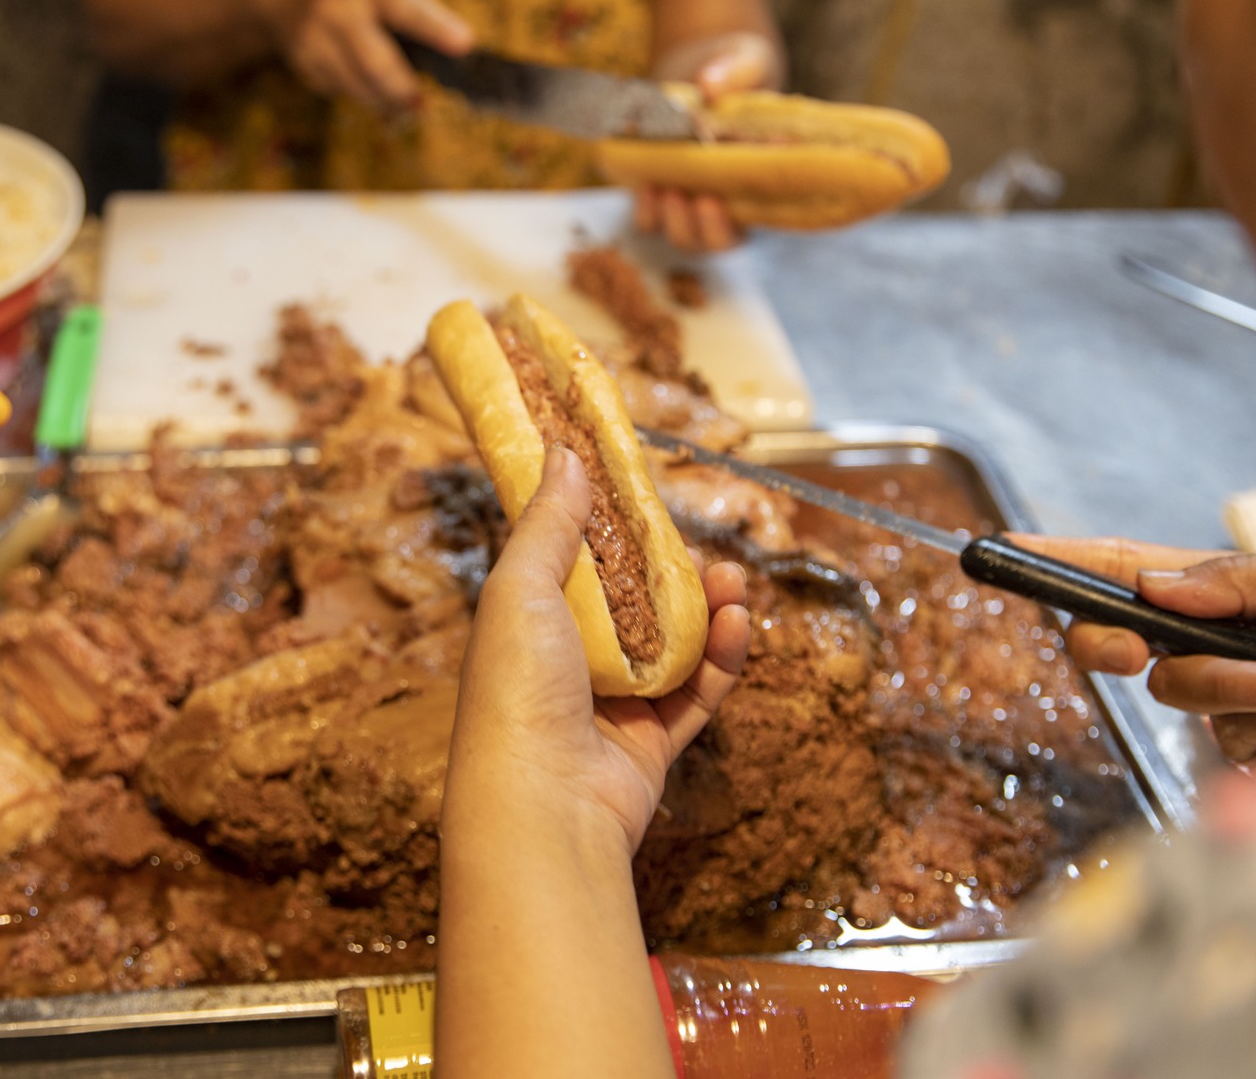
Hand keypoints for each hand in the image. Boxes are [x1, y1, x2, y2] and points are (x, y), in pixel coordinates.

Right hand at [248, 0, 472, 108]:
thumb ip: (414, 8)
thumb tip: (460, 45)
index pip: (404, 8)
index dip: (435, 29)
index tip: (464, 45)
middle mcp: (336, 8)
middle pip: (375, 63)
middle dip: (402, 88)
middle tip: (420, 102)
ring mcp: (314, 38)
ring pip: (358, 85)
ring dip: (384, 98)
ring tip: (399, 98)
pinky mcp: (303, 63)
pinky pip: (339, 88)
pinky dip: (357, 90)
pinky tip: (359, 77)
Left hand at [448, 446, 751, 849]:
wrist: (542, 803)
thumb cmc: (517, 690)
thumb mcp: (522, 587)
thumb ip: (550, 522)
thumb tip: (564, 453)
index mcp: (527, 622)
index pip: (573, 564)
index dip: (610, 531)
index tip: (643, 497)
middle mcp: (567, 662)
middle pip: (631, 604)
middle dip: (670, 571)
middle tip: (695, 548)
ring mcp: (610, 706)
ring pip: (673, 646)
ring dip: (706, 609)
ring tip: (732, 579)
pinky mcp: (651, 743)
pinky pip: (697, 694)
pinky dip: (722, 659)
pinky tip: (739, 623)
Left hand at [633, 31, 782, 252]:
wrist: (701, 74)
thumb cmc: (737, 70)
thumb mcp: (744, 61)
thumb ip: (734, 72)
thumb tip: (708, 85)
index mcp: (764, 178)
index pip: (765, 210)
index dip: (757, 208)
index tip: (755, 184)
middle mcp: (730, 200)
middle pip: (720, 241)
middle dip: (709, 228)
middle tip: (701, 199)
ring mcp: (693, 202)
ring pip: (684, 236)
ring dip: (674, 221)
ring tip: (666, 190)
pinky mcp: (660, 194)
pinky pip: (651, 219)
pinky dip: (647, 209)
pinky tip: (645, 184)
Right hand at [1013, 534, 1255, 779]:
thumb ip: (1240, 578)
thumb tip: (1156, 588)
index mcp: (1226, 594)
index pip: (1128, 572)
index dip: (1066, 561)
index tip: (1012, 550)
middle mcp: (1213, 648)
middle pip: (1116, 638)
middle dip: (1109, 639)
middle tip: (1128, 647)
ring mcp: (1226, 705)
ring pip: (1180, 689)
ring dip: (1244, 683)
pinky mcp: (1249, 758)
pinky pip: (1234, 736)